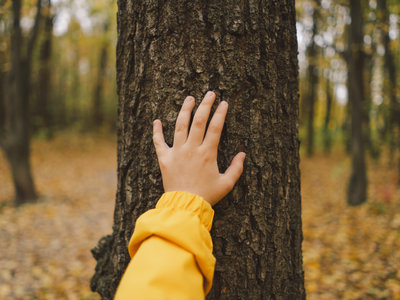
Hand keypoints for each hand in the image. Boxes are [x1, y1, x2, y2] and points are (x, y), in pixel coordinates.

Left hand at [153, 91, 244, 205]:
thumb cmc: (206, 196)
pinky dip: (157, 131)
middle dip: (205, 105)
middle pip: (198, 121)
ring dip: (185, 110)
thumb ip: (236, 168)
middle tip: (210, 93)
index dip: (220, 113)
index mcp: (207, 153)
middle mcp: (191, 149)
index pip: (216, 127)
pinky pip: (158, 142)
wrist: (184, 206)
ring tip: (189, 98)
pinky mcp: (164, 159)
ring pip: (180, 125)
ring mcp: (177, 152)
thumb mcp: (226, 184)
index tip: (224, 103)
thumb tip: (242, 154)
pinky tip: (157, 121)